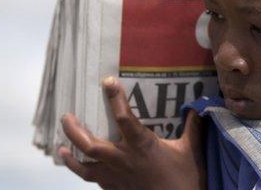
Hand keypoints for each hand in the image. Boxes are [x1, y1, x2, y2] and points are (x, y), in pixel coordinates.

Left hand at [59, 76, 205, 189]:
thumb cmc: (186, 179)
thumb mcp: (192, 150)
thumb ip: (193, 126)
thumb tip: (198, 106)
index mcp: (143, 146)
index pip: (124, 118)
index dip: (115, 98)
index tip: (108, 82)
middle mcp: (124, 160)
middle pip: (91, 144)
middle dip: (74, 129)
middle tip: (67, 115)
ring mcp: (116, 176)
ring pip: (85, 164)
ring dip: (70, 151)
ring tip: (62, 140)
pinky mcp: (113, 188)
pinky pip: (89, 177)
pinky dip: (77, 167)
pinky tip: (70, 159)